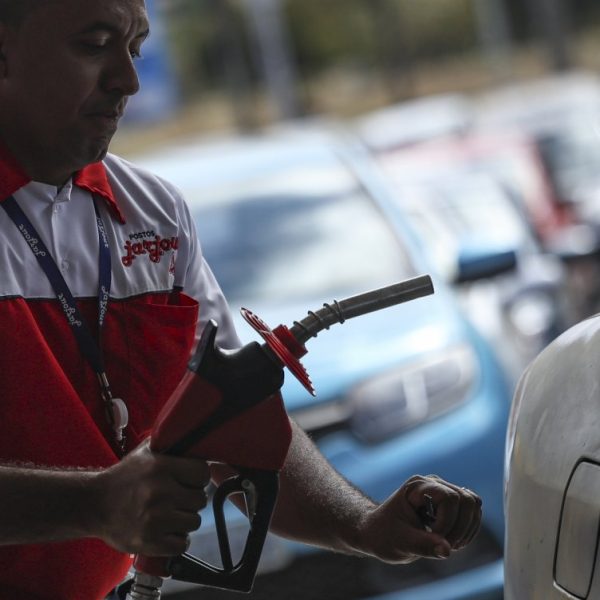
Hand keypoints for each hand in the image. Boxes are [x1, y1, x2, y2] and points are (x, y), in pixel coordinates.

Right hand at [92, 439, 209, 556]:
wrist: (94, 504)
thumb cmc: (124, 477)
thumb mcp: (145, 452)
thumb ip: (170, 445)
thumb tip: (195, 440)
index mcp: (161, 467)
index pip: (202, 472)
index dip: (199, 477)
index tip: (191, 481)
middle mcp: (160, 492)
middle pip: (200, 499)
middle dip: (191, 499)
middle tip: (178, 499)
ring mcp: (155, 519)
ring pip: (194, 522)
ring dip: (185, 520)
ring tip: (171, 516)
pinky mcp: (149, 541)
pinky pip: (181, 545)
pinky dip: (177, 541)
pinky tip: (167, 532)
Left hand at [357, 474, 481, 562]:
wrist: (378, 531)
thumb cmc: (383, 534)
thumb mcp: (400, 542)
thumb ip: (423, 546)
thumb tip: (447, 550)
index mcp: (417, 487)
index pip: (449, 498)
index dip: (447, 522)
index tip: (432, 538)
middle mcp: (432, 484)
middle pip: (466, 499)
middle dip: (460, 527)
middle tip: (444, 544)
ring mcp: (442, 492)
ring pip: (473, 503)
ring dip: (466, 529)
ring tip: (448, 544)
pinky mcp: (450, 504)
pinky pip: (472, 512)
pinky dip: (468, 530)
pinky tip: (452, 541)